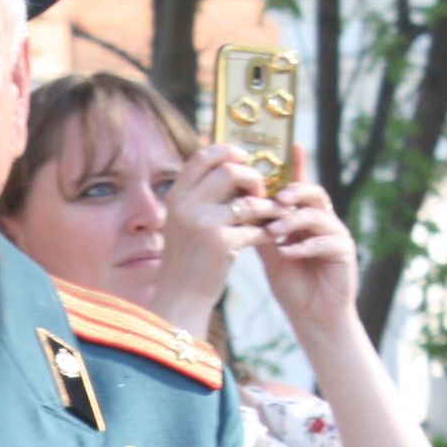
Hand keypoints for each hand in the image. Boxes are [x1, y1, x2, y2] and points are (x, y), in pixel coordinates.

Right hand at [150, 143, 274, 335]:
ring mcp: (203, 224)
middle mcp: (186, 206)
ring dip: (266, 206)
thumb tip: (233, 166)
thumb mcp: (185, 221)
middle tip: (259, 193)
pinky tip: (267, 236)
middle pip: (230, 171)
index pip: (202, 156)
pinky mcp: (221, 243)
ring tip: (269, 215)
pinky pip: (255, 227)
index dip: (227, 150)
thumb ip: (201, 195)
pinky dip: (265, 231)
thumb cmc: (188, 257)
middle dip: (253, 178)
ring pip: (248, 200)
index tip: (244, 157)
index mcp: (177, 197)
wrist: (180, 296)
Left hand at [255, 179, 359, 337]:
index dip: (298, 167)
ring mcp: (336, 235)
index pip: (300, 188)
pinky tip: (286, 252)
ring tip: (274, 230)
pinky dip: (303, 246)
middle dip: (295, 193)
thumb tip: (240, 207)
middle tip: (276, 198)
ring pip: (318, 215)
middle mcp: (324, 221)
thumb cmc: (292, 285)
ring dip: (294, 220)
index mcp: (305, 218)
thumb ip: (262, 231)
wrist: (312, 315)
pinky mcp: (344, 252)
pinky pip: (325, 242)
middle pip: (314, 194)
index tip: (292, 145)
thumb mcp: (270, 254)